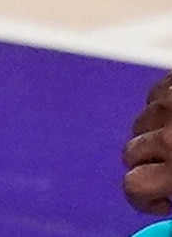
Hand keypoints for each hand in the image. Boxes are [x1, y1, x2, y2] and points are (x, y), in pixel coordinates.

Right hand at [127, 73, 171, 212]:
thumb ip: (171, 186)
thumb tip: (162, 198)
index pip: (133, 186)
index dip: (144, 199)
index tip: (162, 201)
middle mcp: (168, 133)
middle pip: (130, 153)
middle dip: (148, 163)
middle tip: (171, 167)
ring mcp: (169, 101)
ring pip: (139, 123)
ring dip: (155, 132)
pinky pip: (153, 97)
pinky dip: (163, 107)